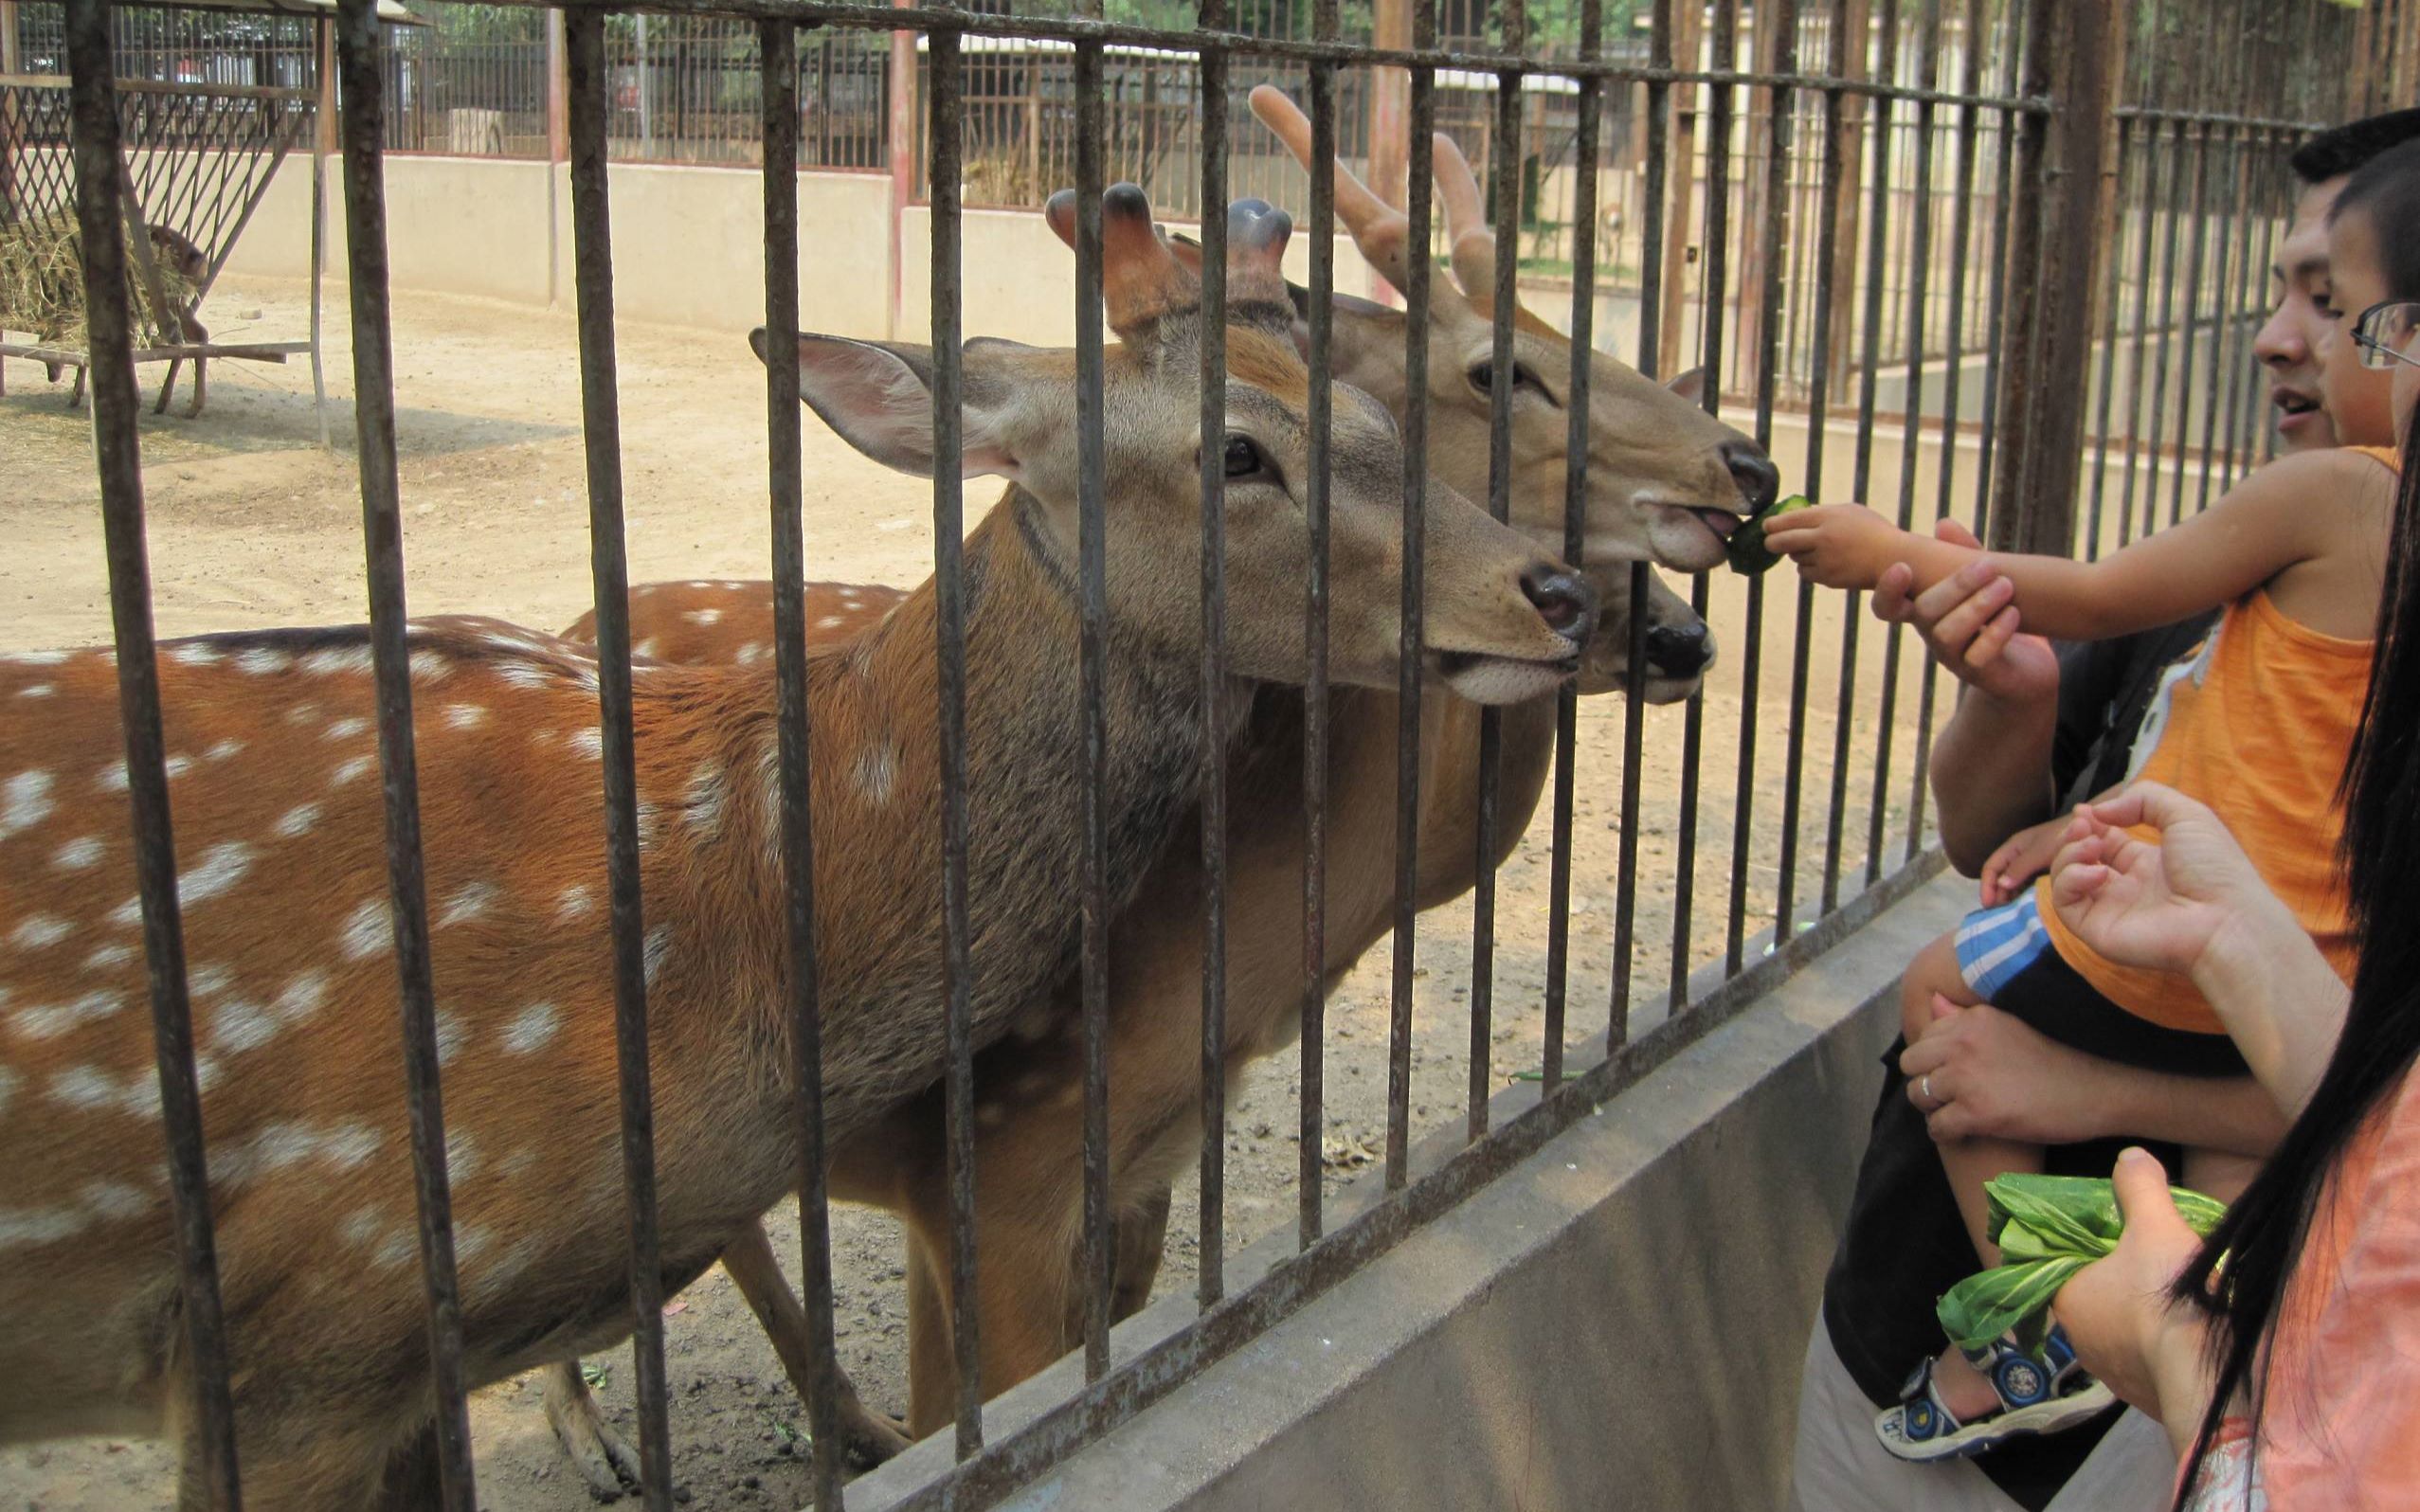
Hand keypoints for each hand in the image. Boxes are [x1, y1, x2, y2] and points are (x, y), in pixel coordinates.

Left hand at [1764, 503, 1902, 589]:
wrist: (1894, 558)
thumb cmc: (1872, 531)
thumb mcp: (1849, 512)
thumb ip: (1822, 512)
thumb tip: (1794, 515)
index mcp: (1828, 517)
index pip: (1788, 520)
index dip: (1773, 524)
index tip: (1766, 526)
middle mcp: (1824, 538)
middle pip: (1782, 541)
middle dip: (1771, 542)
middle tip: (1768, 542)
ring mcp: (1825, 559)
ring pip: (1795, 558)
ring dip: (1798, 554)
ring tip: (1816, 549)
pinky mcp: (1828, 578)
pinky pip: (1806, 573)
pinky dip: (1809, 568)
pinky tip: (1823, 562)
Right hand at [1870, 520, 2059, 701]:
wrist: (2028, 668)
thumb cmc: (2000, 619)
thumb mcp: (1985, 583)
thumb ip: (1964, 555)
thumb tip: (1943, 524)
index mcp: (1927, 612)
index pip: (1887, 607)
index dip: (1888, 590)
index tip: (1903, 567)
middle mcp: (1933, 635)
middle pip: (1925, 611)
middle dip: (1955, 585)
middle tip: (1988, 565)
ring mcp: (1953, 657)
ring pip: (1947, 633)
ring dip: (1977, 605)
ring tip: (2007, 586)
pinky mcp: (1978, 674)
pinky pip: (1977, 656)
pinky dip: (1996, 632)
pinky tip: (2015, 615)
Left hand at [1902, 999, 2118, 1143]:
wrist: (2098, 1091)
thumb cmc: (2059, 1059)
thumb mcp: (2011, 1027)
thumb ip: (1967, 1018)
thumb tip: (1934, 1002)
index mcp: (1973, 1018)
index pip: (1924, 1036)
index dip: (1934, 1058)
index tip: (1951, 1071)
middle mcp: (1964, 1042)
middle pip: (1912, 1064)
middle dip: (1925, 1080)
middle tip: (1947, 1096)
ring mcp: (1968, 1077)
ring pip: (1919, 1095)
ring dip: (1933, 1108)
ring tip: (1955, 1114)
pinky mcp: (1977, 1113)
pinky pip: (1936, 1126)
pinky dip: (1945, 1133)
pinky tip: (1963, 1133)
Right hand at [1980, 817, 2068, 906]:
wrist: (2092, 829)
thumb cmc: (2065, 836)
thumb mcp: (2040, 851)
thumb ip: (2020, 867)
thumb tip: (2001, 885)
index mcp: (2014, 847)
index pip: (1992, 867)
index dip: (1987, 885)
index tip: (1988, 906)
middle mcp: (2021, 854)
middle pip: (2002, 876)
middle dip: (1997, 894)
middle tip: (1999, 915)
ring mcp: (2034, 862)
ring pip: (2015, 882)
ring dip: (2010, 896)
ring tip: (2011, 914)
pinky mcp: (2047, 870)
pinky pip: (2030, 884)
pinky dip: (2025, 895)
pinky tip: (2028, 905)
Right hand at [2047, 784, 2275, 977]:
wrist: (2226, 921)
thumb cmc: (2215, 869)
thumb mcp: (2187, 815)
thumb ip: (2144, 799)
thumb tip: (2098, 812)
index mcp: (2148, 864)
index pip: (2105, 841)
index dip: (2092, 824)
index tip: (2086, 811)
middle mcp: (2125, 887)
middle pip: (2080, 858)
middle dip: (2074, 836)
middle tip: (2084, 825)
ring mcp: (2109, 909)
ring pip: (2065, 879)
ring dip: (2069, 854)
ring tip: (2092, 845)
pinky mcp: (2097, 930)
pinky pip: (2064, 904)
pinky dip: (2070, 880)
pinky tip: (2098, 873)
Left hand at [2053, 1148, 2212, 1423]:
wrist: (2205, 1377)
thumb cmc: (2165, 1297)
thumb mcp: (2154, 1226)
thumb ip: (2139, 1188)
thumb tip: (2131, 1156)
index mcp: (2067, 1300)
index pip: (2065, 1270)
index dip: (2088, 1254)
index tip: (2116, 1243)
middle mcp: (2081, 1342)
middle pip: (2099, 1302)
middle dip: (2124, 1285)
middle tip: (2155, 1265)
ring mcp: (2116, 1376)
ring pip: (2126, 1337)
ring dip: (2149, 1320)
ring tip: (2182, 1299)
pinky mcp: (2150, 1399)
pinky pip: (2155, 1365)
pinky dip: (2170, 1349)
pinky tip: (2195, 1335)